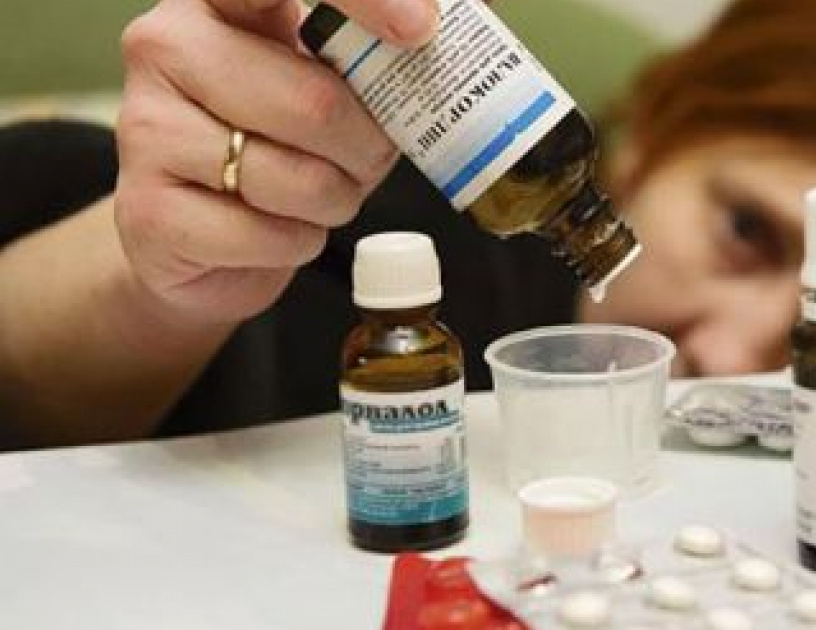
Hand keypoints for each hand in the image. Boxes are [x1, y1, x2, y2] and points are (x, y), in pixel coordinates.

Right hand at [114, 0, 437, 325]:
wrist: (200, 239)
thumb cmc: (279, 146)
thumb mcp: (321, 84)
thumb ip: (363, 59)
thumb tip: (438, 40)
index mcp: (215, 2)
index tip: (419, 29)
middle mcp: (165, 47)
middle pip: (315, 103)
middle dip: (367, 149)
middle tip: (366, 159)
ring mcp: (145, 129)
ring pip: (297, 179)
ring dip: (336, 200)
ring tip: (319, 195)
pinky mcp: (147, 212)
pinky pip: (269, 236)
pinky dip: (298, 243)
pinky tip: (277, 230)